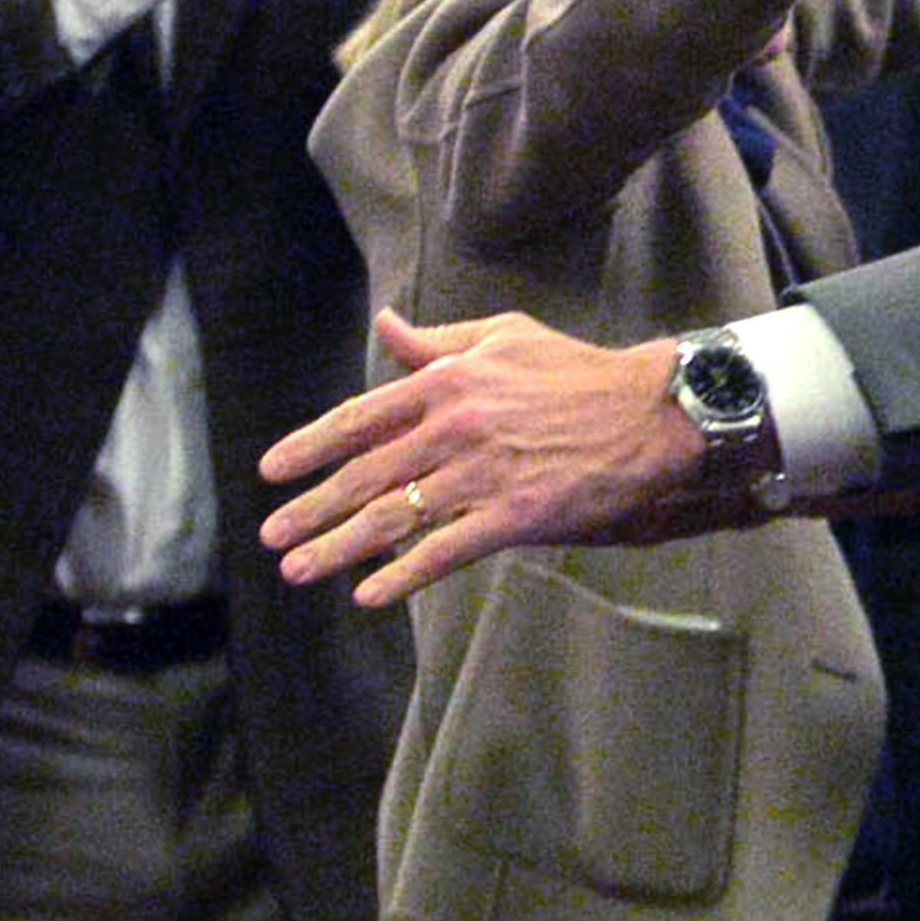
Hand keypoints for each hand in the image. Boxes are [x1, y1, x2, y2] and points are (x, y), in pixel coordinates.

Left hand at [259, 308, 703, 603]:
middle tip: (272, 534)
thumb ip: (438, 341)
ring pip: (392, 518)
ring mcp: (480, 474)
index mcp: (448, 381)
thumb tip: (386, 326)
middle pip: (364, 475)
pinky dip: (402, 575)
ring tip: (298, 569)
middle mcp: (454, 427)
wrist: (646, 413)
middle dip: (310, 508)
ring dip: (337, 547)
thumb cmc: (575, 370)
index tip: (273, 471)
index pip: (360, 417)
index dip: (310, 446)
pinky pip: (443, 552)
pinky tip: (370, 593)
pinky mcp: (511, 517)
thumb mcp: (504, 336)